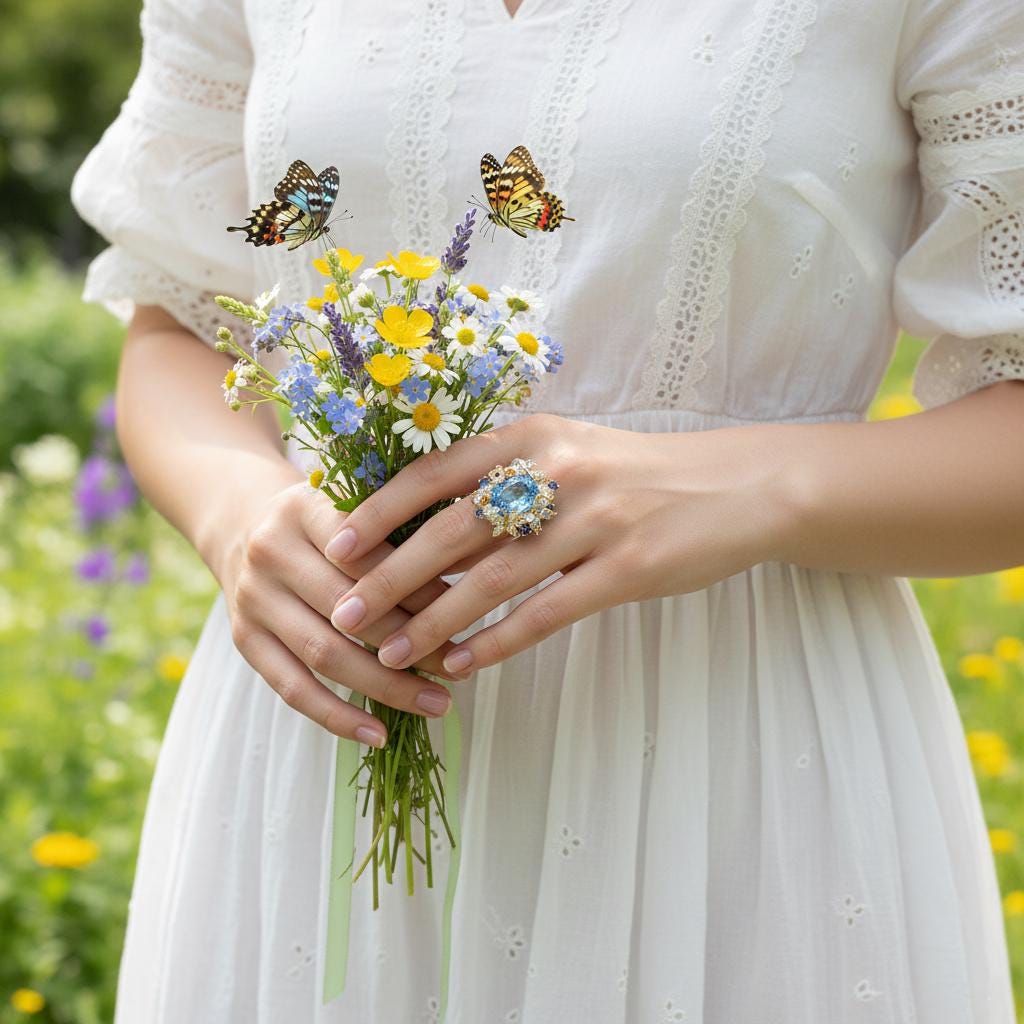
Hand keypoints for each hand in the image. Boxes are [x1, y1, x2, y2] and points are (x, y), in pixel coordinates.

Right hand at [219, 479, 463, 745]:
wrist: (242, 524)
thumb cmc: (326, 521)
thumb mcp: (355, 506)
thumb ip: (400, 530)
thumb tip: (471, 577)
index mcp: (305, 509)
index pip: (367, 554)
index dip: (418, 585)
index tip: (465, 608)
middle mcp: (271, 552)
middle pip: (348, 608)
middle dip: (411, 642)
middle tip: (460, 665)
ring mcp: (253, 599)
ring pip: (324, 653)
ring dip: (386, 685)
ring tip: (437, 703)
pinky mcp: (245, 639)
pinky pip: (292, 688)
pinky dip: (337, 716)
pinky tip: (379, 735)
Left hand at [322, 413, 794, 676]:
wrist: (732, 488)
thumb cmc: (636, 474)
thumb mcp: (569, 454)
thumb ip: (504, 479)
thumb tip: (427, 527)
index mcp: (533, 435)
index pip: (435, 472)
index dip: (380, 511)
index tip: (336, 546)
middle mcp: (556, 471)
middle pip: (452, 531)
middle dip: (389, 577)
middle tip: (344, 613)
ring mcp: (594, 520)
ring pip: (493, 579)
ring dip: (434, 622)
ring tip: (392, 655)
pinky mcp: (627, 568)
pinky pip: (547, 612)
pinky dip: (498, 642)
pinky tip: (463, 665)